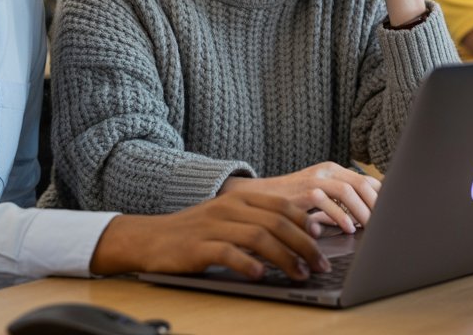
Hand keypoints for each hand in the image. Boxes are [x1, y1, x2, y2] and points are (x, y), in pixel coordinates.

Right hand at [89, 191, 328, 280]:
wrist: (151, 237)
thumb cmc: (195, 232)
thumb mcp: (229, 219)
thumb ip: (259, 222)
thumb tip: (300, 238)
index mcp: (240, 198)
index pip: (282, 206)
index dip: (306, 222)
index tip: (322, 240)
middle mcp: (230, 208)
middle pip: (277, 223)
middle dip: (304, 246)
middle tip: (319, 265)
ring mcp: (213, 226)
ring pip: (259, 238)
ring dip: (285, 258)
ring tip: (300, 274)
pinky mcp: (198, 247)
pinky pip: (228, 254)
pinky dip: (248, 264)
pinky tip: (261, 275)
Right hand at [220, 161, 381, 234]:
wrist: (247, 201)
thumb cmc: (285, 205)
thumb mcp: (315, 204)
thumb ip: (338, 209)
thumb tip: (370, 222)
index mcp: (330, 172)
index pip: (367, 181)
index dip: (383, 199)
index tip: (394, 216)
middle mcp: (323, 172)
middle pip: (361, 183)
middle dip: (377, 206)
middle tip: (386, 226)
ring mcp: (310, 180)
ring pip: (346, 190)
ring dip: (361, 211)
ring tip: (368, 229)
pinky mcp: (297, 192)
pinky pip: (324, 201)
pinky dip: (338, 216)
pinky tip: (346, 229)